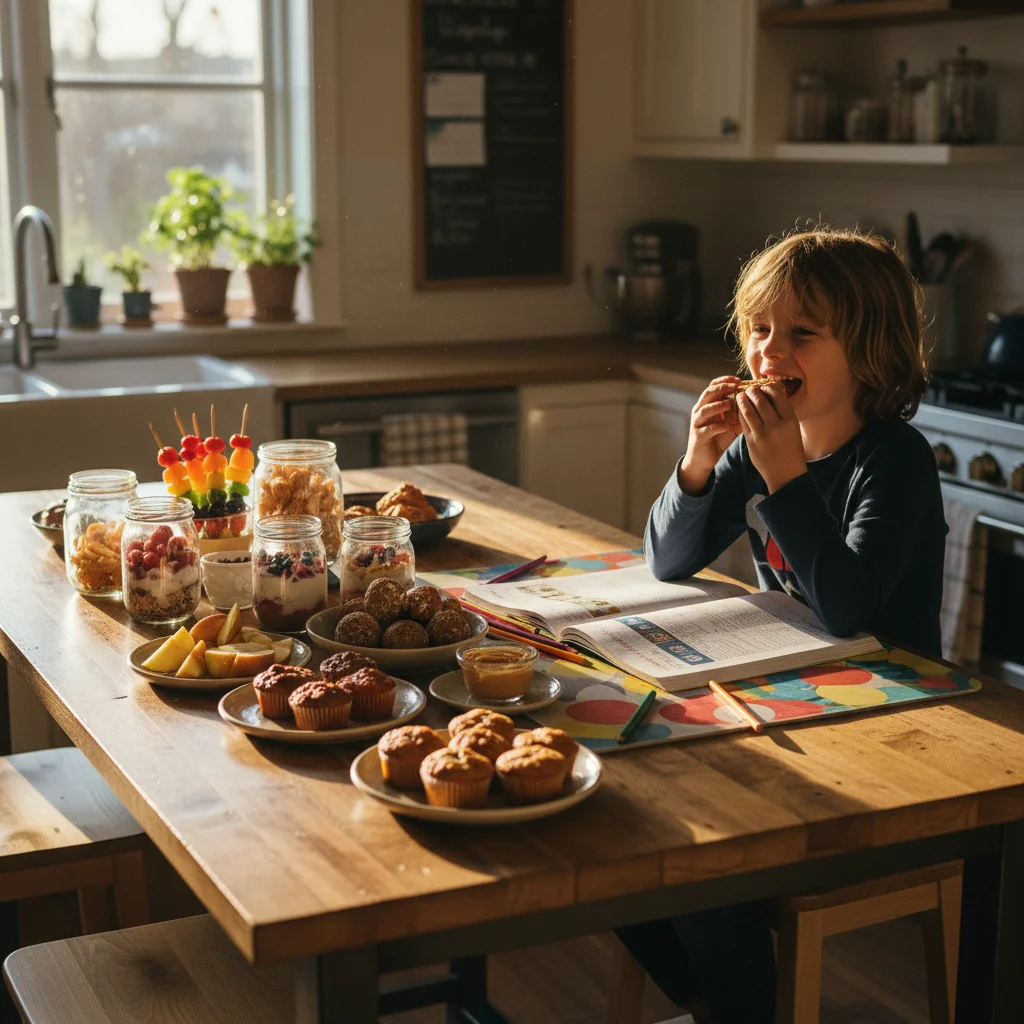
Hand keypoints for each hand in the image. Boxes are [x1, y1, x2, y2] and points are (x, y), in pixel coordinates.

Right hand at [678, 376, 742, 494]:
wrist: (703, 459)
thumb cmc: (718, 439)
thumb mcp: (732, 424)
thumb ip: (740, 413)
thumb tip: (759, 403)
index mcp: (708, 404)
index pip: (713, 386)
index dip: (725, 380)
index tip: (739, 380)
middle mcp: (700, 411)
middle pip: (708, 393)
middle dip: (722, 388)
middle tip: (735, 386)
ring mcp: (698, 423)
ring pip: (705, 409)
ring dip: (718, 405)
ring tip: (730, 403)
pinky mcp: (698, 436)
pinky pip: (707, 429)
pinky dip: (718, 426)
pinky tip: (728, 426)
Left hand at [735, 383, 806, 492]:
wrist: (786, 473)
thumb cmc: (791, 447)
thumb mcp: (793, 427)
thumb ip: (783, 411)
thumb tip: (770, 392)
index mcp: (790, 419)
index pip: (777, 394)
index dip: (768, 387)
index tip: (764, 386)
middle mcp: (776, 425)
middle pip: (760, 399)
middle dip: (753, 391)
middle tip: (750, 389)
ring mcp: (762, 434)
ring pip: (748, 409)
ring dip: (743, 399)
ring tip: (741, 396)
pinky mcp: (751, 441)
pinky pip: (743, 422)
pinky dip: (740, 412)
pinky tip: (740, 409)